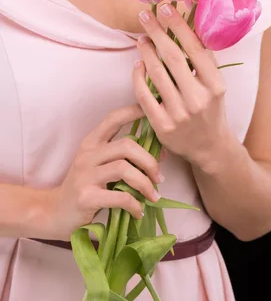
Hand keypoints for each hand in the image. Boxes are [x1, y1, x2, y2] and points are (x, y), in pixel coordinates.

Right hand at [46, 104, 162, 239]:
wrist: (55, 214)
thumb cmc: (86, 188)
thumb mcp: (102, 168)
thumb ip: (127, 158)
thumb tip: (161, 154)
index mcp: (91, 144)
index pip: (113, 119)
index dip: (133, 112)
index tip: (152, 111)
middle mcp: (87, 155)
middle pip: (127, 145)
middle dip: (149, 161)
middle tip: (159, 177)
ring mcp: (85, 176)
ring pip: (124, 168)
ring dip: (145, 184)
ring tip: (153, 195)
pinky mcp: (86, 197)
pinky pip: (120, 197)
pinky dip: (135, 204)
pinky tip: (138, 211)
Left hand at [133, 4, 234, 167]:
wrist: (210, 147)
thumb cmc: (212, 110)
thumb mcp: (216, 86)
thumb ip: (204, 62)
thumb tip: (187, 29)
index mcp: (215, 86)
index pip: (195, 49)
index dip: (179, 26)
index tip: (166, 8)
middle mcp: (198, 99)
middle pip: (173, 57)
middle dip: (157, 32)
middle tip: (145, 15)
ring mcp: (179, 114)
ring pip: (156, 74)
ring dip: (146, 52)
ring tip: (141, 38)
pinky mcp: (162, 126)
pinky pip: (144, 96)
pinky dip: (138, 77)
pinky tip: (137, 65)